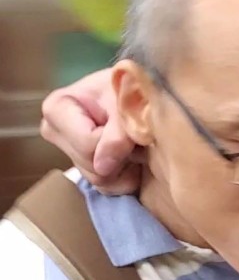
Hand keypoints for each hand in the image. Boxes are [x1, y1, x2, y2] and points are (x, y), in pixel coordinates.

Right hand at [39, 68, 139, 194]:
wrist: (143, 96)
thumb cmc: (133, 91)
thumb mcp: (128, 104)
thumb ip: (117, 134)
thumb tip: (102, 167)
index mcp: (57, 109)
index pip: (87, 143)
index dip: (116, 140)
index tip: (131, 124)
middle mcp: (55, 132)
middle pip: (91, 165)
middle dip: (121, 155)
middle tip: (137, 137)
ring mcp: (69, 154)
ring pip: (100, 179)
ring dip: (127, 166)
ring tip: (136, 144)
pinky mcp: (87, 170)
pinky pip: (108, 188)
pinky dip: (128, 176)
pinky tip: (134, 156)